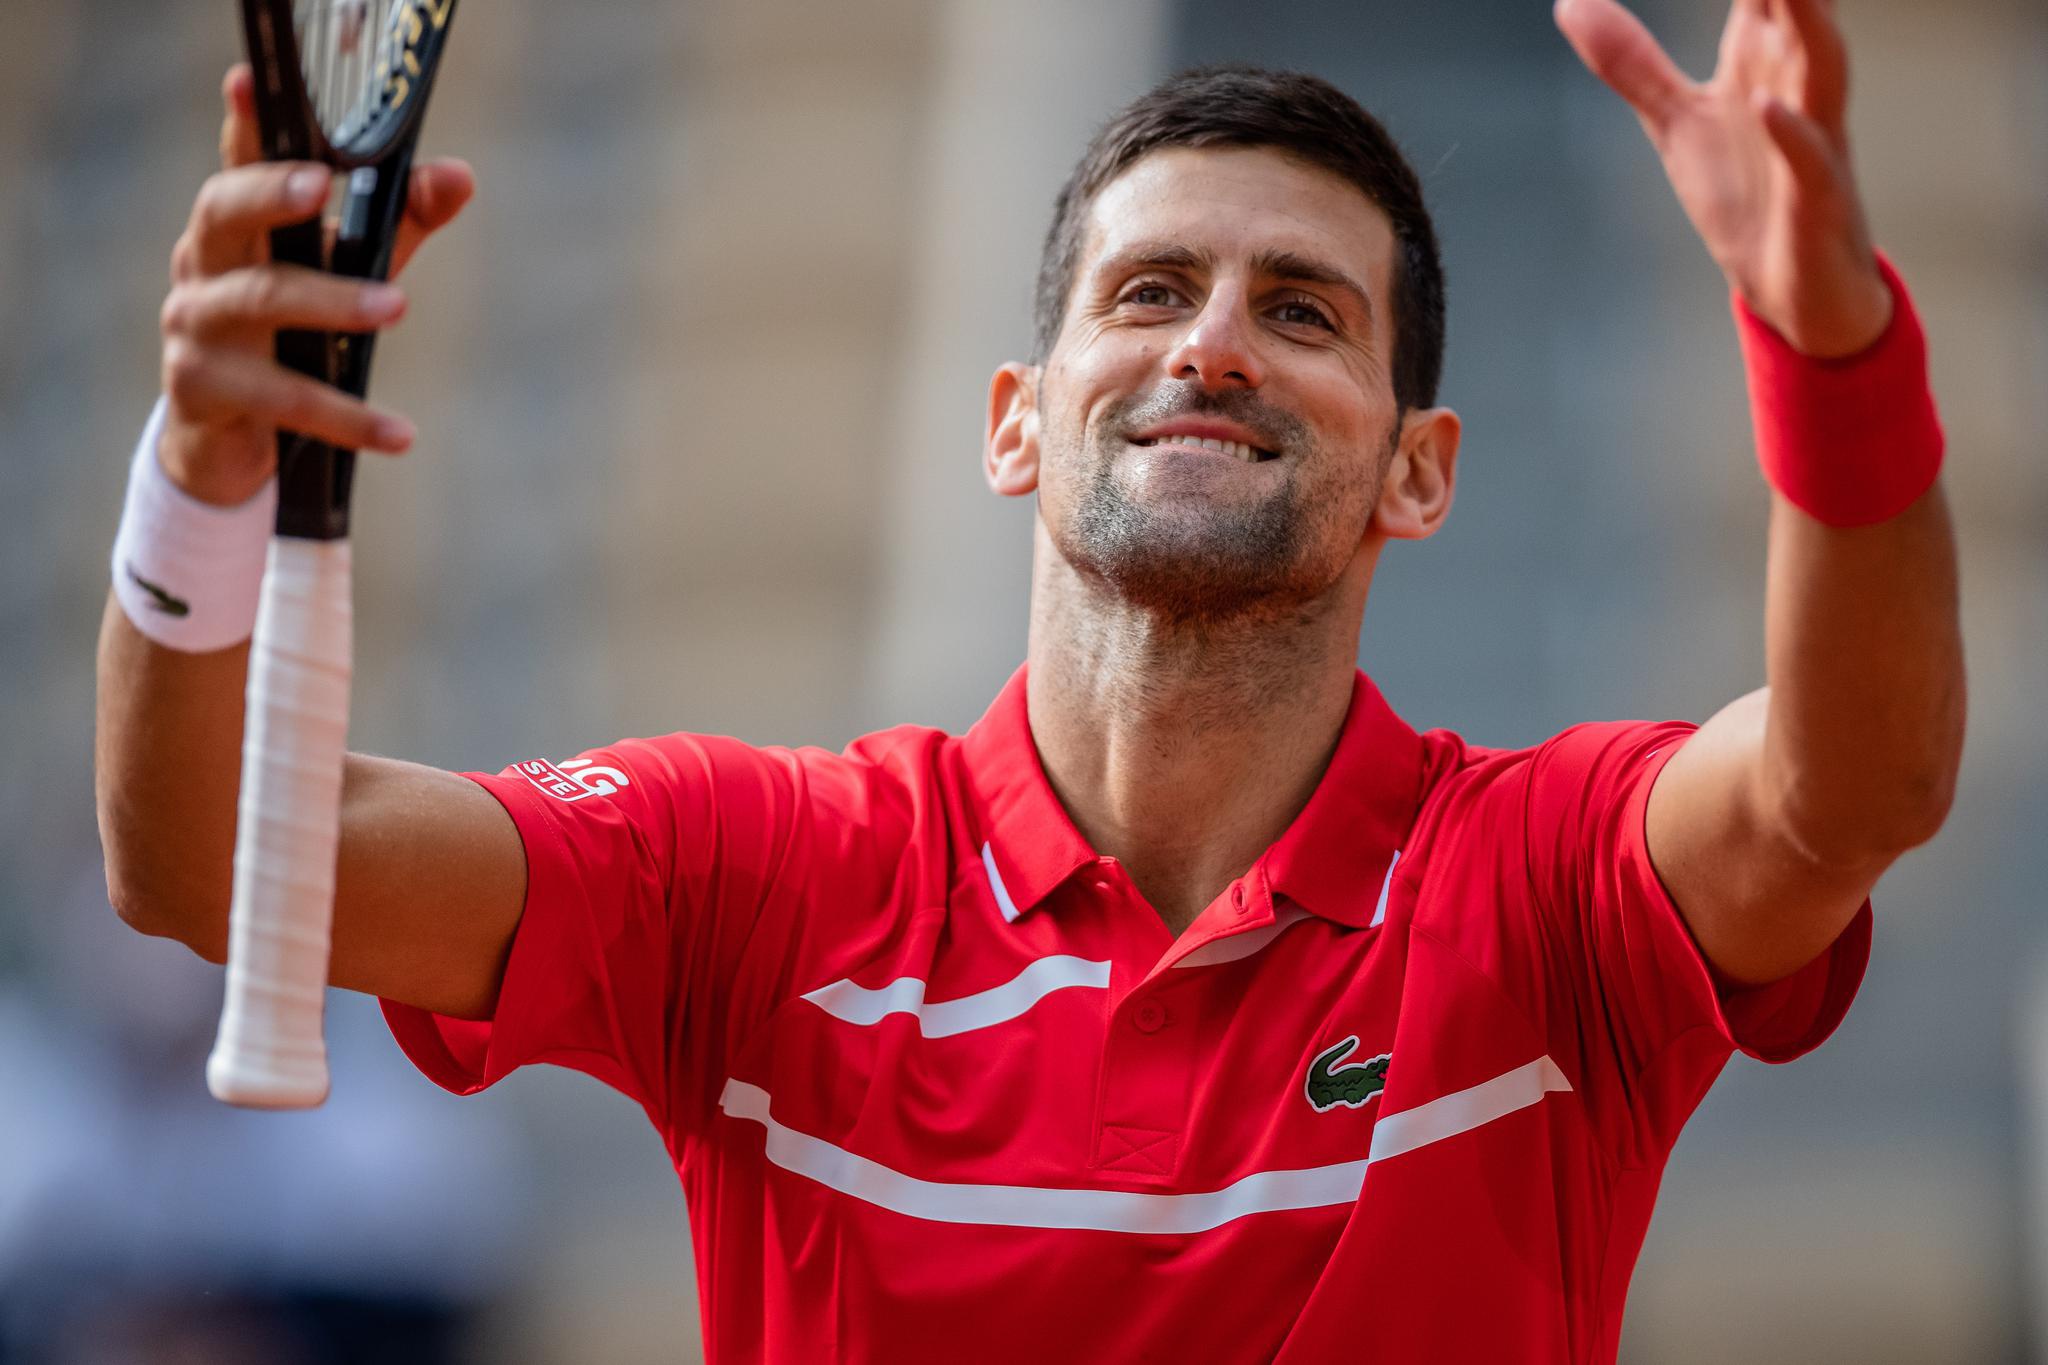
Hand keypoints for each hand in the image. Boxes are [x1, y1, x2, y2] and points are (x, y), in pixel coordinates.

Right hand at [156, 65, 475, 504]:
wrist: (229, 441)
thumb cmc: (295, 336)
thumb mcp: (350, 272)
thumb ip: (401, 223)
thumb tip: (461, 177)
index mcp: (236, 225)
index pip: (238, 161)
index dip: (243, 125)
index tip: (248, 84)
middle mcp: (202, 263)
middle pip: (222, 211)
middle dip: (270, 193)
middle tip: (323, 186)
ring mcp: (194, 325)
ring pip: (259, 301)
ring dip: (331, 302)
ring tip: (397, 306)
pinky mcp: (201, 389)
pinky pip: (282, 399)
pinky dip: (347, 416)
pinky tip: (400, 433)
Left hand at [1555, 0, 1890, 357]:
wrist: (1791, 290)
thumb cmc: (1748, 194)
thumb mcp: (1675, 122)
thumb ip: (1631, 62)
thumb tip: (1571, 3)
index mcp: (1764, 60)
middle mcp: (1797, 87)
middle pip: (1797, 8)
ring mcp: (1813, 143)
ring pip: (1823, 70)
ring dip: (1810, 24)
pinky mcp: (1815, 202)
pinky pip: (1811, 163)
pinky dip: (1794, 136)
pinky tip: (1768, 110)